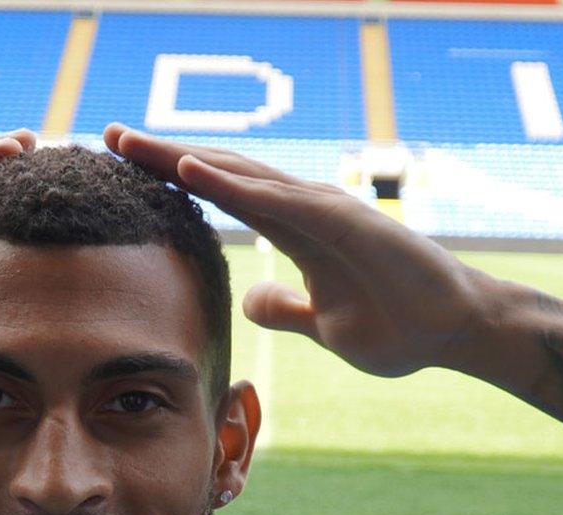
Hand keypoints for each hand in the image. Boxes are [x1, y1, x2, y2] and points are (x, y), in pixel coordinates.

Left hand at [105, 124, 491, 378]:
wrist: (456, 332)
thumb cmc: (400, 326)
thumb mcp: (323, 326)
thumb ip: (286, 309)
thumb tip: (250, 299)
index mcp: (294, 230)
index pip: (221, 195)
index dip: (172, 179)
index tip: (122, 168)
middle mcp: (303, 210)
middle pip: (221, 172)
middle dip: (162, 156)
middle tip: (106, 134)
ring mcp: (324, 211)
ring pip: (241, 175)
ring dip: (184, 158)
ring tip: (130, 142)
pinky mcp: (344, 223)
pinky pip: (278, 200)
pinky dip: (233, 183)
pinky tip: (191, 171)